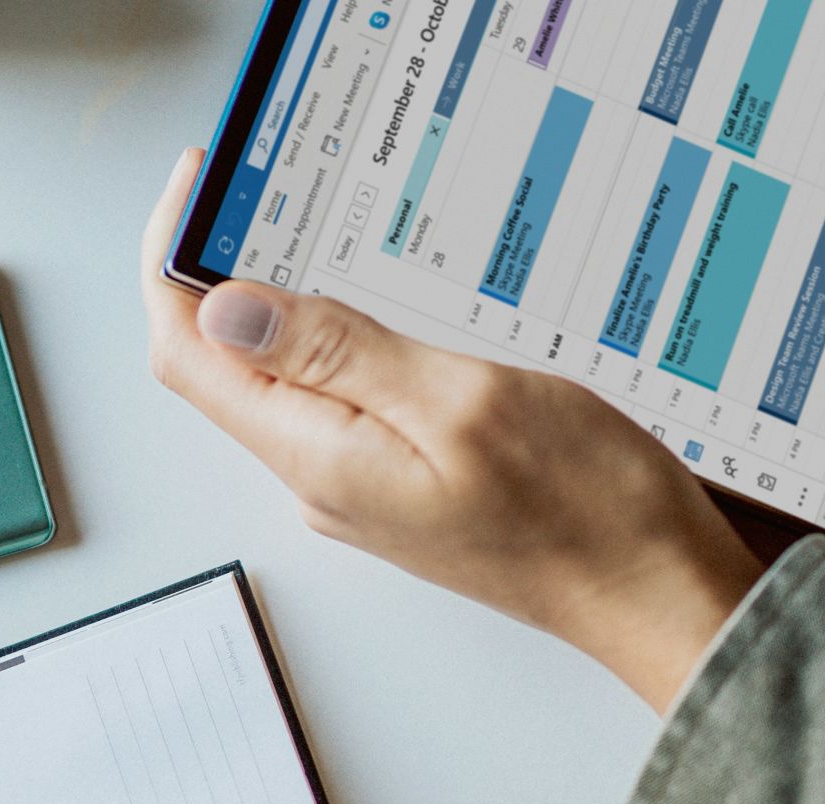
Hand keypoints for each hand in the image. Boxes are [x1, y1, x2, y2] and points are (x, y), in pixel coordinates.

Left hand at [141, 150, 764, 712]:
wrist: (652, 595)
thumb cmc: (583, 509)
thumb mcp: (461, 401)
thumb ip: (339, 352)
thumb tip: (226, 308)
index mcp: (318, 457)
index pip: (190, 354)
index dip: (172, 264)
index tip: (198, 187)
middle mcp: (321, 478)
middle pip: (225, 366)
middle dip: (222, 273)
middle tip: (264, 189)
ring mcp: (358, 486)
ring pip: (285, 380)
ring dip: (286, 304)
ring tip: (321, 230)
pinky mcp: (399, 483)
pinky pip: (340, 401)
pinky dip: (339, 342)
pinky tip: (382, 305)